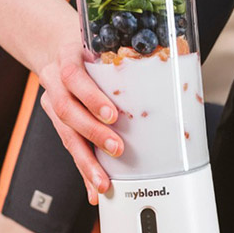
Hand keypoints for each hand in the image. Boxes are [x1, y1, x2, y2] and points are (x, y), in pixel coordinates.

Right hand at [39, 42, 122, 204]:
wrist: (59, 53)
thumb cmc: (90, 51)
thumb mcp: (103, 45)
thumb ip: (130, 54)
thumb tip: (181, 57)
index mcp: (67, 57)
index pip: (73, 76)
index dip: (90, 97)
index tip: (111, 114)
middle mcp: (54, 81)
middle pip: (66, 109)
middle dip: (92, 132)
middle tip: (116, 148)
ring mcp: (52, 103)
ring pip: (65, 134)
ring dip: (86, 160)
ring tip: (102, 180)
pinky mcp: (58, 123)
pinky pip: (70, 148)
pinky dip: (84, 170)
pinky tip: (93, 187)